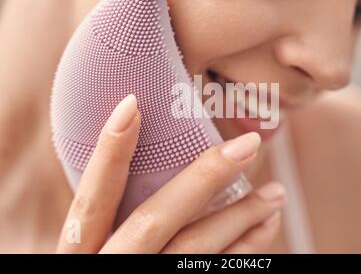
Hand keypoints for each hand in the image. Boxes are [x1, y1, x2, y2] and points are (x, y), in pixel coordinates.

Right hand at [56, 95, 285, 252]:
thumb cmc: (113, 267)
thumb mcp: (100, 254)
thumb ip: (116, 225)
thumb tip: (170, 173)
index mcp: (82, 257)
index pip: (91, 202)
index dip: (108, 154)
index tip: (133, 106)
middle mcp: (110, 271)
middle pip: (154, 222)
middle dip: (202, 180)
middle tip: (247, 147)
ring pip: (193, 253)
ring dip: (239, 218)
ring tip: (275, 192)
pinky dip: (246, 251)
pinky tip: (265, 230)